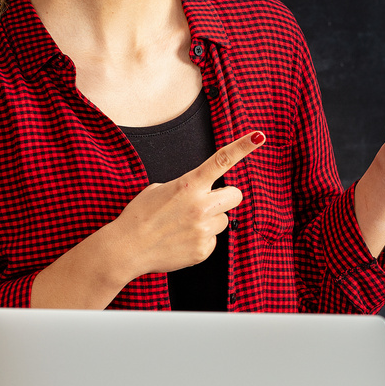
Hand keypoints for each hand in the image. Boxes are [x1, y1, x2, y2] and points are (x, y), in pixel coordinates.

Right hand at [101, 130, 265, 276]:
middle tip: (206, 203)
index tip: (259, 136)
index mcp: (189, 185)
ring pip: (223, 220)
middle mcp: (201, 205)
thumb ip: (185, 188)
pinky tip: (181, 241)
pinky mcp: (203, 250)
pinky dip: (200, 240)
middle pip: (236, 195)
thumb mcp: (159, 190)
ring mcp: (203, 229)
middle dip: (225, 198)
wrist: (125, 249)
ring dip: (209, 221)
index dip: (243, 146)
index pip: (222, 160)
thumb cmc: (139, 217)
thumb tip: (199, 194)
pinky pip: (213, 240)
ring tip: (183, 226)